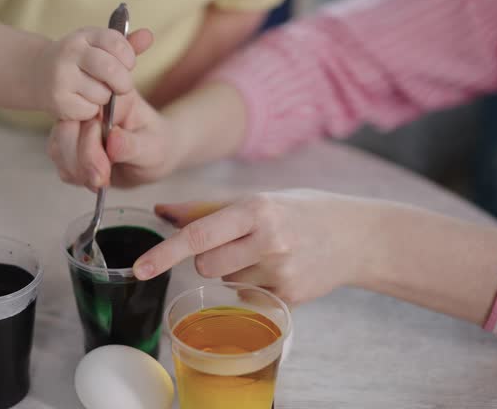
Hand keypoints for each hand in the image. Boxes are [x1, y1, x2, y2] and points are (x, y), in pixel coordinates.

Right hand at [36, 27, 152, 119]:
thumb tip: (149, 37)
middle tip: (120, 86)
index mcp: (84, 35)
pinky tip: (82, 101)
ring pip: (102, 94)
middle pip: (111, 70)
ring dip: (105, 98)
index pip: (117, 42)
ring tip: (94, 91)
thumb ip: (126, 45)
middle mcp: (71, 52)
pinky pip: (90, 110)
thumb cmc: (78, 60)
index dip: (128, 57)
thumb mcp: (99, 47)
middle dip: (123, 82)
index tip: (128, 64)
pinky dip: (92, 110)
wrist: (36, 73)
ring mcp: (62, 76)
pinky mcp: (58, 100)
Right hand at [48, 90, 182, 189]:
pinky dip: (74, 175)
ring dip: (76, 170)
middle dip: (81, 160)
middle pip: (65, 130)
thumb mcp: (154, 147)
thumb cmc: (158, 146)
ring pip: (58, 147)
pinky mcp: (70, 144)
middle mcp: (89, 107)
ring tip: (101, 181)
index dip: (90, 143)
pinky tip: (93, 179)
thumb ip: (133, 145)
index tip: (105, 168)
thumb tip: (113, 142)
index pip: (87, 113)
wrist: (155, 157)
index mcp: (112, 98)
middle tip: (102, 180)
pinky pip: (59, 161)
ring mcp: (77, 125)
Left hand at [133, 190, 379, 304]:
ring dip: (234, 271)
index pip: (199, 235)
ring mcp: (280, 272)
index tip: (139, 268)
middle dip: (208, 259)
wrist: (356, 236)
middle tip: (236, 245)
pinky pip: (246, 297)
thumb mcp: (257, 199)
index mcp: (256, 209)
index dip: (164, 253)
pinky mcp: (289, 297)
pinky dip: (254, 286)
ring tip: (267, 255)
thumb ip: (206, 208)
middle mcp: (268, 241)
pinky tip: (279, 270)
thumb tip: (162, 211)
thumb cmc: (299, 212)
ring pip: (225, 282)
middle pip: (205, 266)